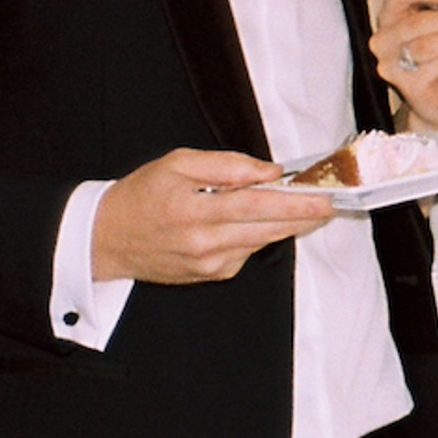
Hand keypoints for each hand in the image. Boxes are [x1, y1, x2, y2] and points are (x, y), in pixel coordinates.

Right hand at [91, 151, 335, 285]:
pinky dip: (258, 235)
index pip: (257, 206)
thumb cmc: (141, 196)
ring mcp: (211, 264)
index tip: (323, 197)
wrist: (108, 239)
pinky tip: (253, 221)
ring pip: (262, 241)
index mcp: (195, 211)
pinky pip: (247, 252)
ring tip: (301, 205)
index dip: (294, 203)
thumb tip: (268, 172)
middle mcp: (205, 243)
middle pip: (268, 229)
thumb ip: (226, 165)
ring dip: (284, 224)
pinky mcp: (213, 275)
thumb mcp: (177, 163)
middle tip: (328, 201)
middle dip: (303, 216)